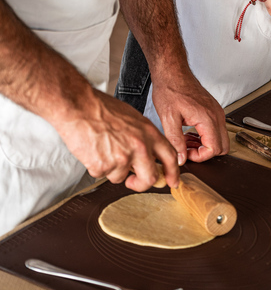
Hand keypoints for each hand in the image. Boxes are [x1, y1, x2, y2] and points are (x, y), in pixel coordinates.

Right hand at [55, 90, 179, 190]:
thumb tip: (149, 154)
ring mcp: (122, 158)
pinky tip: (92, 151)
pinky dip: (96, 167)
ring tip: (102, 149)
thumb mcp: (134, 119)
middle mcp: (140, 147)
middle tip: (133, 182)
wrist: (78, 105)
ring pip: (120, 177)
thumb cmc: (102, 108)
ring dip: (112, 169)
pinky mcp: (103, 166)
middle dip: (141, 184)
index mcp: (149, 133)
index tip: (172, 181)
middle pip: (150, 178)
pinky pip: (102, 174)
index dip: (173, 173)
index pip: (170, 157)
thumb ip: (144, 137)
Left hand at [150, 67, 228, 167]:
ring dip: (205, 144)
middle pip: (223, 147)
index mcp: (207, 119)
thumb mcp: (168, 119)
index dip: (200, 156)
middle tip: (187, 149)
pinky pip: (217, 130)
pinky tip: (190, 132)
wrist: (173, 72)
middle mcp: (217, 116)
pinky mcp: (214, 110)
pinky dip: (205, 136)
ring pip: (221, 139)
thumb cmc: (170, 89)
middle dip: (205, 153)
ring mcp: (217, 112)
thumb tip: (181, 158)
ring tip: (186, 140)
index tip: (186, 153)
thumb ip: (176, 142)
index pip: (214, 149)